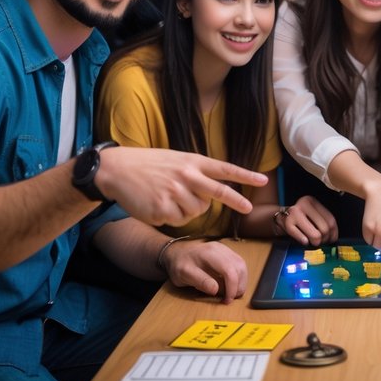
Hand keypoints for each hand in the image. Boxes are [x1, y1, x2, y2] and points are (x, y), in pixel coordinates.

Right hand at [96, 146, 267, 226]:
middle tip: (248, 208)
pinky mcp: (163, 209)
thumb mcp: (176, 160)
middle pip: (218, 192)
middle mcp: (187, 176)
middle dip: (236, 201)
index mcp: (192, 161)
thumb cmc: (150, 165)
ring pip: (196, 211)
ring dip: (187, 208)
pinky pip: (178, 220)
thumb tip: (210, 198)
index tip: (262, 180)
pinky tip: (157, 204)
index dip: (245, 175)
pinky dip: (171, 216)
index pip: (224, 169)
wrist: (118, 169)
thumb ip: (196, 174)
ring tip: (168, 195)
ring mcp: (175, 193)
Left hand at [162, 239, 248, 304]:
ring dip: (241, 281)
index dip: (231, 288)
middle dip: (238, 286)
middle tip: (230, 299)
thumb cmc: (179, 264)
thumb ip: (200, 281)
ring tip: (233, 293)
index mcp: (208, 254)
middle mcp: (219, 249)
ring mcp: (224, 249)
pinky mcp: (227, 251)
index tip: (226, 301)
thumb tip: (216, 290)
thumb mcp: (183, 275)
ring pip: (242, 265)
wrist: (177, 252)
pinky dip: (239, 276)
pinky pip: (239, 263)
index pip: (228, 271)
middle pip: (239, 267)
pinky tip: (233, 284)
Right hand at [275, 196, 338, 245]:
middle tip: (321, 242)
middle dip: (325, 239)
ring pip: (316, 235)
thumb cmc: (300, 219)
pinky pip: (302, 238)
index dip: (333, 233)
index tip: (331, 239)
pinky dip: (305, 242)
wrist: (279, 218)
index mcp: (312, 201)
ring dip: (316, 243)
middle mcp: (304, 204)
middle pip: (325, 228)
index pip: (330, 219)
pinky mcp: (287, 223)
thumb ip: (322, 221)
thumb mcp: (311, 214)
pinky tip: (304, 241)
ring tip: (313, 242)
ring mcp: (294, 213)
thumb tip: (333, 238)